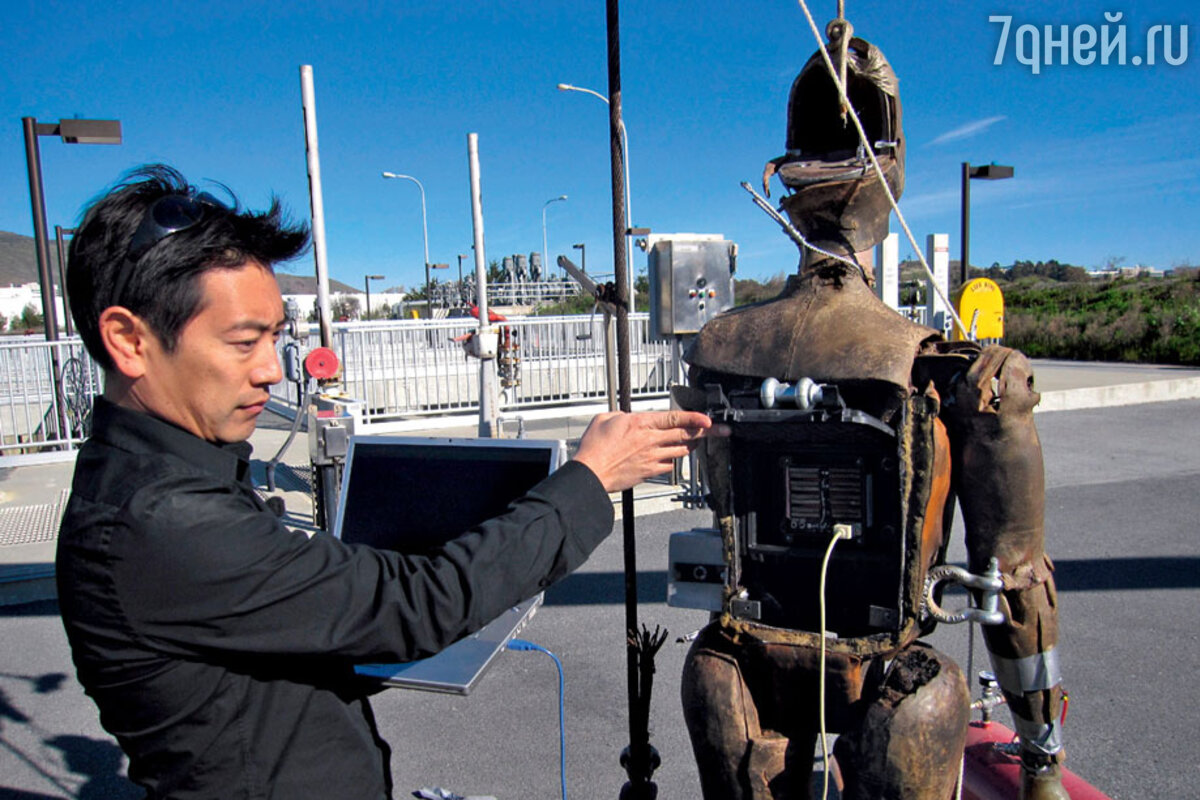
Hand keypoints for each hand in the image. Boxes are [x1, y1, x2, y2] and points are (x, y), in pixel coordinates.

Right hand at [572, 410, 728, 492]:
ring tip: (698, 441)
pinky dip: (673, 459)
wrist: (590, 473)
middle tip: (721, 430)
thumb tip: (629, 416)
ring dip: (692, 445)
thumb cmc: (594, 448)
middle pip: (686, 435)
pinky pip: (669, 465)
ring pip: (682, 451)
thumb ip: (622, 415)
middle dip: (707, 432)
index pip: (675, 418)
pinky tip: (671, 456)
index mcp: (641, 423)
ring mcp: (652, 457)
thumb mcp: (605, 418)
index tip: (708, 419)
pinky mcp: (650, 472)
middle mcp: (650, 440)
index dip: (695, 418)